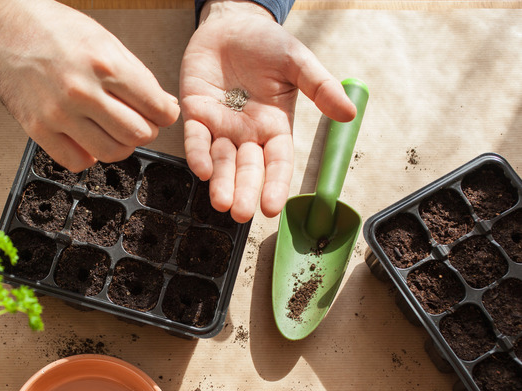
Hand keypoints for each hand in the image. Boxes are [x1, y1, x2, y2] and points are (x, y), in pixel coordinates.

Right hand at [0, 0, 179, 170]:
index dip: (165, 114)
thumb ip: (137, 76)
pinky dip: (89, 156)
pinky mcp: (37, 128)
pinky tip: (88, 139)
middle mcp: (82, 91)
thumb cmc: (54, 30)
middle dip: (145, 130)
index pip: (156, 108)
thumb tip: (164, 106)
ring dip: (120, 146)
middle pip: (137, 134)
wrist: (5, 26)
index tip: (161, 113)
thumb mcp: (105, 41)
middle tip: (139, 122)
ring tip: (115, 132)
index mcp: (104, 64)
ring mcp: (58, 113)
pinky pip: (76, 161)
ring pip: (111, 152)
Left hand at [180, 0, 355, 222]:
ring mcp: (220, 125)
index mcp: (275, 127)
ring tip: (220, 203)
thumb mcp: (298, 63)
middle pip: (247, 169)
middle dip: (244, 191)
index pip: (277, 163)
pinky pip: (195, 138)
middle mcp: (247, 133)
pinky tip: (201, 170)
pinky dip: (197, 153)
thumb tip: (349, 113)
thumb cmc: (267, 43)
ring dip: (220, 182)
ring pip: (220, 161)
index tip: (273, 208)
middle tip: (241, 214)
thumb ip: (320, 87)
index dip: (275, 185)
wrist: (232, 23)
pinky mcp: (195, 113)